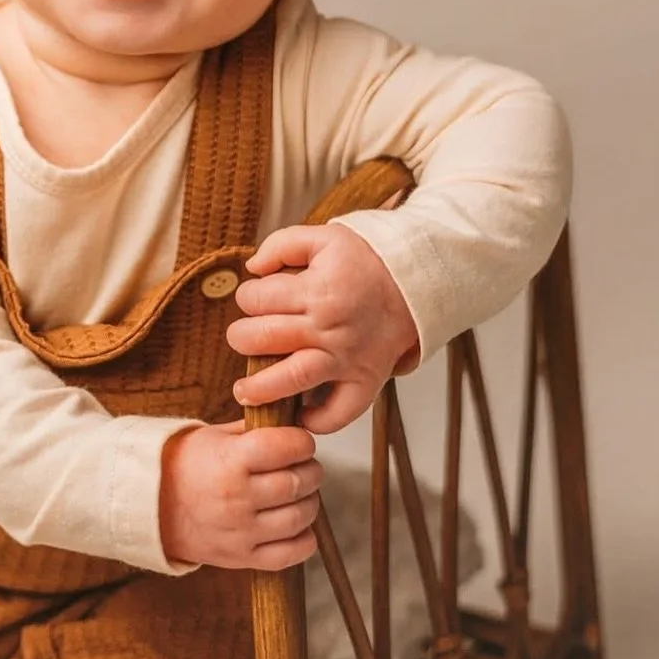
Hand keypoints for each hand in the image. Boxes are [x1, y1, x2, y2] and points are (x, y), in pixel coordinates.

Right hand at [158, 419, 322, 569]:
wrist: (149, 506)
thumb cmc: (184, 466)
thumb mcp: (213, 436)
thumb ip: (254, 430)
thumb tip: (292, 424)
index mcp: (230, 461)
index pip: (287, 447)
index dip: (302, 442)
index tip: (299, 442)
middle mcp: (237, 498)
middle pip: (299, 482)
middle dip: (310, 470)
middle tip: (303, 466)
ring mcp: (240, 532)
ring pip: (300, 517)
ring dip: (308, 502)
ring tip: (298, 494)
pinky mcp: (242, 558)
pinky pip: (291, 553)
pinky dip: (303, 539)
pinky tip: (295, 525)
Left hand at [226, 223, 418, 433]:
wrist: (416, 283)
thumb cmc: (366, 261)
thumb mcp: (324, 237)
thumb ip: (281, 244)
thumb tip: (252, 267)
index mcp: (316, 291)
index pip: (257, 299)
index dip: (247, 296)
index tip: (254, 298)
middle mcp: (329, 328)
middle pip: (264, 338)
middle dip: (241, 338)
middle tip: (244, 338)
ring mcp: (347, 358)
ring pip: (292, 378)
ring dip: (260, 389)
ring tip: (244, 392)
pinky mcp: (365, 381)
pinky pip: (340, 412)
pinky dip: (318, 421)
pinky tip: (300, 415)